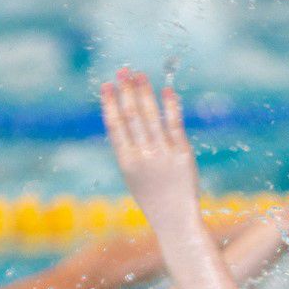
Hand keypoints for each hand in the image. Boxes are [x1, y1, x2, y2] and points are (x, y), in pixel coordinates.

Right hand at [100, 68, 200, 228]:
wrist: (174, 217)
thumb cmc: (151, 194)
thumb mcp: (132, 173)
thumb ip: (128, 147)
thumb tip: (126, 113)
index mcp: (125, 161)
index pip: (115, 125)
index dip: (110, 103)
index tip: (106, 85)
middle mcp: (142, 156)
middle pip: (132, 116)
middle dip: (127, 91)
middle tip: (123, 71)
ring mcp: (163, 154)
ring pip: (151, 116)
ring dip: (145, 92)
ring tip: (140, 75)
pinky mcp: (182, 153)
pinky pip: (175, 124)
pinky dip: (170, 106)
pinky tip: (167, 91)